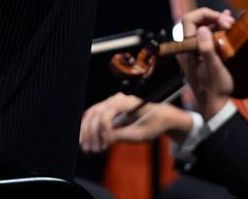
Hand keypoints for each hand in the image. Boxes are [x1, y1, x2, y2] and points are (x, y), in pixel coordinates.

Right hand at [79, 94, 193, 151]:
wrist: (160, 117)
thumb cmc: (153, 124)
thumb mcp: (141, 134)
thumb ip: (123, 136)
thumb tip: (105, 140)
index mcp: (125, 102)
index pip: (106, 113)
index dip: (103, 129)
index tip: (106, 144)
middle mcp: (115, 100)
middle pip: (95, 113)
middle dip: (90, 132)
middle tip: (90, 149)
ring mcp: (111, 103)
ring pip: (91, 114)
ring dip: (87, 131)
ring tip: (87, 147)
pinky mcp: (109, 110)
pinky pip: (95, 118)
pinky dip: (90, 130)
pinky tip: (90, 143)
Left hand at [175, 7, 235, 118]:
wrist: (214, 105)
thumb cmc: (214, 89)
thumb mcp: (213, 68)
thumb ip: (206, 48)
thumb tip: (203, 29)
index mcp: (186, 48)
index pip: (189, 19)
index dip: (205, 14)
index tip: (222, 18)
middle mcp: (186, 47)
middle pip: (195, 22)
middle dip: (212, 17)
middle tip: (229, 21)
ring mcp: (192, 51)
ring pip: (201, 28)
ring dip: (215, 23)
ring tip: (231, 22)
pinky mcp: (199, 55)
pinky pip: (205, 37)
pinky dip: (215, 29)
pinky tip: (225, 25)